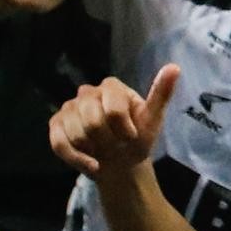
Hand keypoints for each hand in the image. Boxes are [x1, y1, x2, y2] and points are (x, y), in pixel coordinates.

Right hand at [50, 64, 180, 178]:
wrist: (120, 163)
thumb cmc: (137, 139)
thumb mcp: (153, 120)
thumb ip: (161, 94)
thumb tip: (175, 67)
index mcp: (112, 87)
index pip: (113, 109)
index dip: (123, 128)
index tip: (131, 135)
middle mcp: (87, 92)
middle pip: (91, 122)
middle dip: (107, 140)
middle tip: (116, 144)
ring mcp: (69, 108)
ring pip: (76, 134)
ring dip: (93, 150)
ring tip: (103, 150)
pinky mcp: (56, 125)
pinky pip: (59, 143)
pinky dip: (77, 159)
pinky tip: (91, 163)